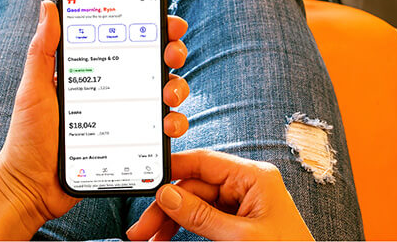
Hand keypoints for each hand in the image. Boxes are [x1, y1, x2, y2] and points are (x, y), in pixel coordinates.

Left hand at [0, 0, 189, 239]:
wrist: (33, 186)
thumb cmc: (28, 136)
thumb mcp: (34, 88)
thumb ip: (42, 49)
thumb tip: (49, 7)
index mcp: (95, 70)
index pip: (128, 40)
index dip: (153, 27)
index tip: (167, 21)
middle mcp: (116, 89)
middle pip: (156, 62)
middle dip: (173, 52)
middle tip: (172, 54)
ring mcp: (127, 116)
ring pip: (167, 94)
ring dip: (178, 87)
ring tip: (168, 95)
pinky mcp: (135, 143)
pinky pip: (163, 130)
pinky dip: (174, 124)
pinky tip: (168, 125)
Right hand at [127, 150, 312, 240]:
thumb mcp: (239, 237)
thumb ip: (201, 216)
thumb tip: (168, 196)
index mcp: (255, 176)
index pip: (204, 162)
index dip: (173, 170)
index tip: (147, 182)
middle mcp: (248, 184)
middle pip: (195, 186)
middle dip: (167, 206)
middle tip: (142, 228)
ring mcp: (244, 203)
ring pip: (196, 204)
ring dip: (172, 221)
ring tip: (150, 238)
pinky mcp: (241, 222)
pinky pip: (206, 218)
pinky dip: (186, 228)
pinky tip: (169, 236)